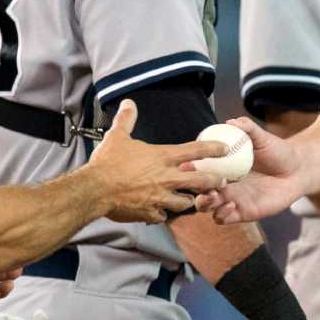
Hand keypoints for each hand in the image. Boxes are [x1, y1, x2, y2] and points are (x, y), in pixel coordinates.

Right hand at [87, 100, 228, 222]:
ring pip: (187, 202)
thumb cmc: (107, 162)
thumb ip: (126, 120)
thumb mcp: (117, 136)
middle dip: (215, 181)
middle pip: (201, 180)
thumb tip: (129, 103)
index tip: (225, 148)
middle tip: (222, 180)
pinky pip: (164, 216)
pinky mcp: (151, 213)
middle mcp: (167, 177)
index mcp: (163, 157)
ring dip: (189, 200)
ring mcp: (161, 197)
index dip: (213, 149)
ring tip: (190, 199)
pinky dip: (163, 214)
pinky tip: (160, 212)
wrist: (95, 190)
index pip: (196, 151)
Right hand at [196, 115, 306, 224]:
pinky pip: (222, 218)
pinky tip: (231, 204)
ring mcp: (230, 199)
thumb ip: (248, 128)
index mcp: (221, 165)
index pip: (197, 168)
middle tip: (201, 182)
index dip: (190, 168)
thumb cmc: (277, 151)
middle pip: (196, 189)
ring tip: (214, 194)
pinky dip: (221, 214)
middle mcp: (221, 183)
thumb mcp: (262, 137)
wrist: (297, 169)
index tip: (187, 165)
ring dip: (204, 203)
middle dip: (193, 188)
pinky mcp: (242, 212)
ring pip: (205, 206)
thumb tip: (231, 122)